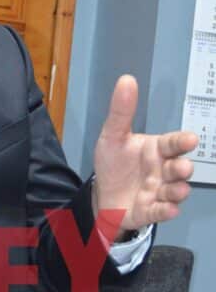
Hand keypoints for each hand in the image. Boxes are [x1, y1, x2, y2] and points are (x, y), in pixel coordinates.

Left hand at [93, 75, 197, 236]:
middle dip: (182, 168)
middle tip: (182, 167)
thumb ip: (121, 111)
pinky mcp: (150, 210)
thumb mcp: (113, 136)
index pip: (172, 144)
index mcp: (156, 150)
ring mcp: (158, 191)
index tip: (190, 139)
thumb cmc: (114, 164)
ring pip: (174, 191)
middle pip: (178, 168)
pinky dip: (166, 211)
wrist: (102, 194)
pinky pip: (161, 212)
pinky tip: (169, 208)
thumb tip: (126, 79)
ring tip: (179, 189)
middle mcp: (162, 170)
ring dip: (178, 190)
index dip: (181, 141)